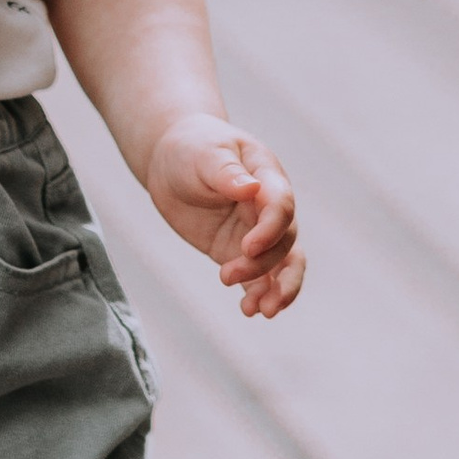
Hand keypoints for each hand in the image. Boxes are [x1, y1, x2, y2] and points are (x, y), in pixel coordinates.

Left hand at [145, 113, 303, 318]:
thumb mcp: (206, 153)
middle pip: (284, 241)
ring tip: (260, 310)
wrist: (173, 161)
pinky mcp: (241, 253)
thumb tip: (251, 189)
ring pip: (284, 265)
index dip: (271, 229)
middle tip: (227, 276)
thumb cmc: (194, 148)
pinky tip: (250, 309)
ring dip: (278, 289)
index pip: (282, 205)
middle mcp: (269, 208)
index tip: (248, 248)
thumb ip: (227, 172)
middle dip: (264, 263)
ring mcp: (258, 232)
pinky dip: (260, 295)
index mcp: (267, 177)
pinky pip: (260, 278)